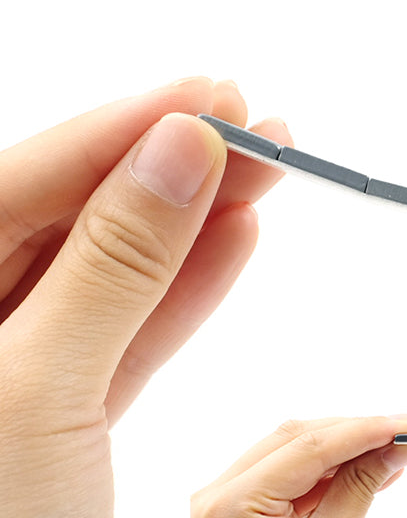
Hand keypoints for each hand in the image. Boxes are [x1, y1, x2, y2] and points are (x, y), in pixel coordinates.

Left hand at [0, 78, 288, 517]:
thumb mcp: (39, 398)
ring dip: (194, 218)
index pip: (17, 187)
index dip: (119, 131)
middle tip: (256, 122)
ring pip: (112, 269)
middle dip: (168, 164)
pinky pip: (132, 330)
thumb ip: (113, 265)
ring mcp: (14, 379)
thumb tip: (180, 151)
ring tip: (270, 169)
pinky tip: (241, 240)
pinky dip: (192, 286)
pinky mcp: (65, 422)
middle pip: (72, 218)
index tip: (209, 95)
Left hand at [190, 415, 406, 517]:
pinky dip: (328, 472)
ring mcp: (223, 506)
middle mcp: (215, 497)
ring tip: (395, 452)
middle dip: (355, 435)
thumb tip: (399, 442)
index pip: (307, 447)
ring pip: (293, 452)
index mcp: (229, 507)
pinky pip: (288, 476)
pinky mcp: (238, 516)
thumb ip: (363, 482)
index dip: (363, 429)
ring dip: (344, 451)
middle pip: (296, 440)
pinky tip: (369, 470)